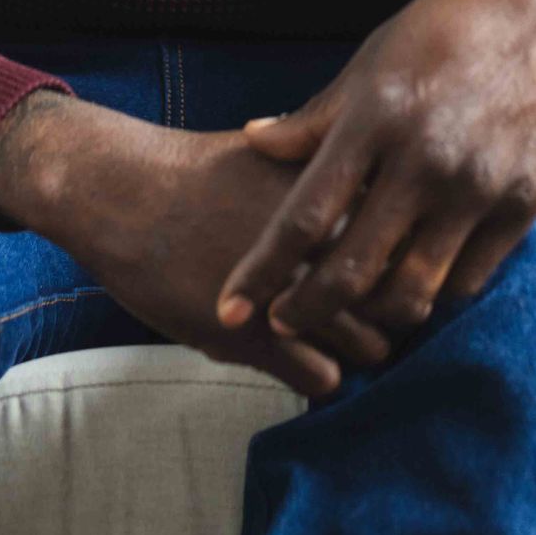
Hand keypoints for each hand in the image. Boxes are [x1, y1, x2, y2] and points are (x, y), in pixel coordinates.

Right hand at [0, 91, 388, 398]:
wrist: (125, 196)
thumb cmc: (201, 173)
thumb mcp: (279, 155)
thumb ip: (333, 179)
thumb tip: (379, 190)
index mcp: (338, 193)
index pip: (410, 245)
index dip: (409, 264)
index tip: (400, 272)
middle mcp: (326, 243)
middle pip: (400, 300)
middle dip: (393, 314)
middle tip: (376, 317)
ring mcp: (293, 294)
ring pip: (369, 348)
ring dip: (360, 349)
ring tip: (340, 341)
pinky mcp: (255, 338)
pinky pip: (322, 378)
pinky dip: (320, 376)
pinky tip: (303, 360)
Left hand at [219, 0, 535, 353]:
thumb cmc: (453, 20)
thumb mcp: (376, 54)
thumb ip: (318, 114)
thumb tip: (256, 142)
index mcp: (377, 115)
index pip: (304, 216)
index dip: (261, 272)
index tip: (229, 309)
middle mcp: (424, 158)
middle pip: (352, 269)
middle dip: (306, 311)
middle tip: (284, 325)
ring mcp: (479, 185)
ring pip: (412, 291)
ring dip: (372, 315)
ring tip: (351, 314)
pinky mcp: (525, 201)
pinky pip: (469, 279)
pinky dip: (435, 293)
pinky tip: (415, 286)